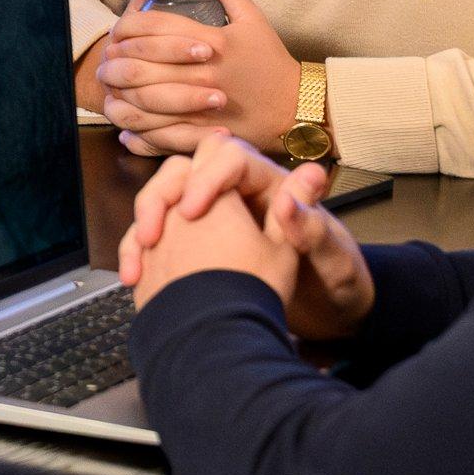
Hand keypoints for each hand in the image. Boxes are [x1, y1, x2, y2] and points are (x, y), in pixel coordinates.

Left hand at [93, 0, 301, 157]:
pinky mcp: (199, 134)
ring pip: (140, 101)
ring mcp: (200, 107)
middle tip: (107, 56)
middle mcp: (203, 74)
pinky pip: (153, 133)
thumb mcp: (252, 15)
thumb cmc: (270, 61)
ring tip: (110, 84)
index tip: (120, 26)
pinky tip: (124, 115)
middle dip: (114, 58)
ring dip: (117, 92)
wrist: (295, 109)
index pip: (154, 26)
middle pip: (139, 64)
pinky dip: (132, 126)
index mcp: (213, 42)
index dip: (127, 23)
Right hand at [117, 136, 374, 341]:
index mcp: (273, 187)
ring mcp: (214, 220)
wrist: (332, 316)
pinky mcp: (199, 245)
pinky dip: (141, 252)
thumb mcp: (334, 260)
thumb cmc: (337, 283)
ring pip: (165, 201)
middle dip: (162, 195)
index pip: (230, 158)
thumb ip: (312, 228)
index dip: (206, 178)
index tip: (192, 211)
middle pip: (186, 170)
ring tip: (140, 258)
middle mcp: (239, 196)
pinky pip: (160, 236)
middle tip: (154, 233)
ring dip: (145, 223)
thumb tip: (292, 194)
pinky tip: (136, 276)